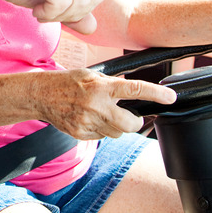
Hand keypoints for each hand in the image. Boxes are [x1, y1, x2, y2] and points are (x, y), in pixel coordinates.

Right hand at [34, 69, 175, 139]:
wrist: (41, 95)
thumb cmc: (67, 82)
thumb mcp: (91, 75)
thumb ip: (111, 83)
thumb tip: (133, 91)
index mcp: (101, 87)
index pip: (135, 90)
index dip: (157, 94)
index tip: (170, 97)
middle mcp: (96, 106)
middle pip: (130, 124)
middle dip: (135, 122)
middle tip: (133, 116)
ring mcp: (88, 122)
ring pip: (116, 133)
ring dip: (116, 126)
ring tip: (103, 114)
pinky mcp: (81, 134)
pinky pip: (101, 137)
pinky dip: (101, 130)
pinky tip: (91, 119)